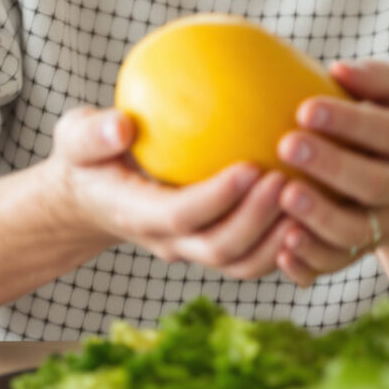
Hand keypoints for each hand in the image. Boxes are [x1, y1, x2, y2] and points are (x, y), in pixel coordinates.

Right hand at [43, 106, 290, 278]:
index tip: (250, 166)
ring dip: (279, 236)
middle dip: (258, 219)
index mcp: (137, 215)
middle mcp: (171, 242)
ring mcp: (196, 249)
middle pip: (221, 248)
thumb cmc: (90, 157)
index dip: (217, 198)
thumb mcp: (75, 139)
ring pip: (244, 262)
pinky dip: (286, 240)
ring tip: (310, 195)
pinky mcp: (217, 246)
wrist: (95, 196)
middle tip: (289, 177)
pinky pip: (256, 255)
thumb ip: (92, 134)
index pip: (180, 216)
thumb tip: (122, 126)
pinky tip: (313, 202)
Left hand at [269, 59, 388, 285]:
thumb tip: (338, 69)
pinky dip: (310, 261)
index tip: (305, 108)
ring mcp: (385, 226)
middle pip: (373, 184)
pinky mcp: (362, 253)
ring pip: (356, 232)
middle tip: (287, 146)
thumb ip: (377, 78)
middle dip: (331, 167)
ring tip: (284, 196)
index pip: (387, 133)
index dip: (349, 122)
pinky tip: (281, 246)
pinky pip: (337, 264)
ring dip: (319, 218)